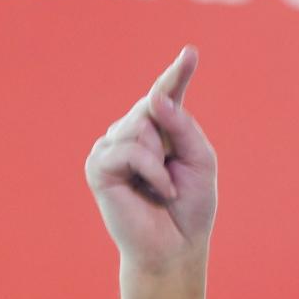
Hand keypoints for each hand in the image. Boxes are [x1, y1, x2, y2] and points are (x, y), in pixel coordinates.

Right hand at [85, 47, 218, 276]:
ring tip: (163, 186)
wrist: (176, 246)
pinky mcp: (99, 165)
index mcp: (159, 129)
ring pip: (140, 126)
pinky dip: (152, 171)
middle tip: (175, 174)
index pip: (166, 95)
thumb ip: (183, 125)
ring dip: (161, 159)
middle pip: (152, 106)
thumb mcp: (200, 160)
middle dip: (172, 137)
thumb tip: (154, 99)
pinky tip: (158, 190)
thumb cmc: (190, 205)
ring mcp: (112, 147)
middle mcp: (131, 132)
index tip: (191, 52)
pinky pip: (130, 150)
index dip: (177, 73)